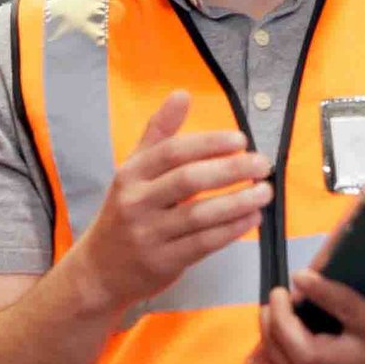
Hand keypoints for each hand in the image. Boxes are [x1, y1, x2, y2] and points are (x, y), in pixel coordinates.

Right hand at [66, 91, 273, 311]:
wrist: (100, 270)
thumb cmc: (125, 213)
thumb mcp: (133, 170)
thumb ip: (159, 133)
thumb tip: (182, 94)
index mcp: (130, 174)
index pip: (173, 152)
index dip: (209, 144)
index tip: (241, 140)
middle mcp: (136, 202)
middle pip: (189, 180)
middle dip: (230, 170)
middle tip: (261, 164)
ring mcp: (149, 235)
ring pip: (200, 215)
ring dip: (238, 202)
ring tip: (264, 192)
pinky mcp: (163, 262)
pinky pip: (203, 243)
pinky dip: (231, 230)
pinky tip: (251, 218)